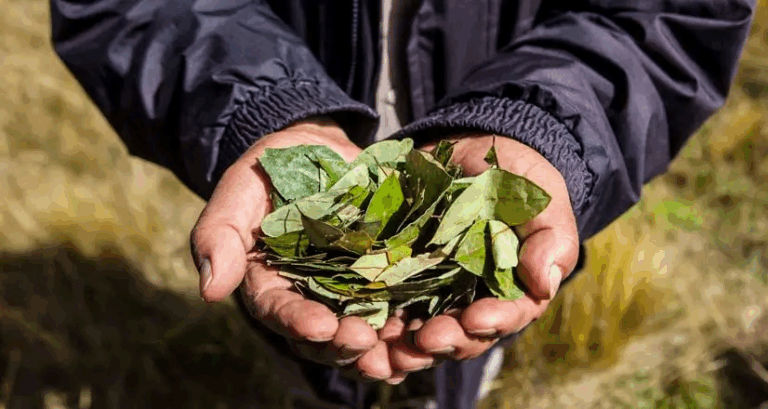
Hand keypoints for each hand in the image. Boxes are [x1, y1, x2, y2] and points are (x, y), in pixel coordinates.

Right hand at [190, 117, 397, 380]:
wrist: (318, 150)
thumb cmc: (272, 169)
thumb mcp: (240, 189)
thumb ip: (219, 233)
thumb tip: (210, 291)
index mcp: (269, 283)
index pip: (279, 310)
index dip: (297, 322)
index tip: (319, 327)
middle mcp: (310, 296)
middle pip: (324, 335)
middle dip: (342, 344)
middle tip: (363, 343)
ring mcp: (349, 290)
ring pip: (363, 332)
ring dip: (382, 349)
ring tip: (400, 355)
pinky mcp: (385, 276)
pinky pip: (398, 307)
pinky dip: (411, 326)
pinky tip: (427, 335)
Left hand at [383, 134, 579, 375]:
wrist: (471, 152)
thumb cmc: (516, 179)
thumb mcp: (540, 200)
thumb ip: (549, 239)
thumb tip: (543, 283)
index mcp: (510, 290)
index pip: (505, 316)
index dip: (492, 322)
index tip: (475, 319)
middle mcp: (470, 300)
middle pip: (459, 335)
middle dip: (443, 341)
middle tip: (425, 340)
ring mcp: (431, 292)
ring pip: (419, 333)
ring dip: (403, 348)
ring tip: (387, 351)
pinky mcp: (397, 276)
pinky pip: (382, 308)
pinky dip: (371, 326)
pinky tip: (358, 334)